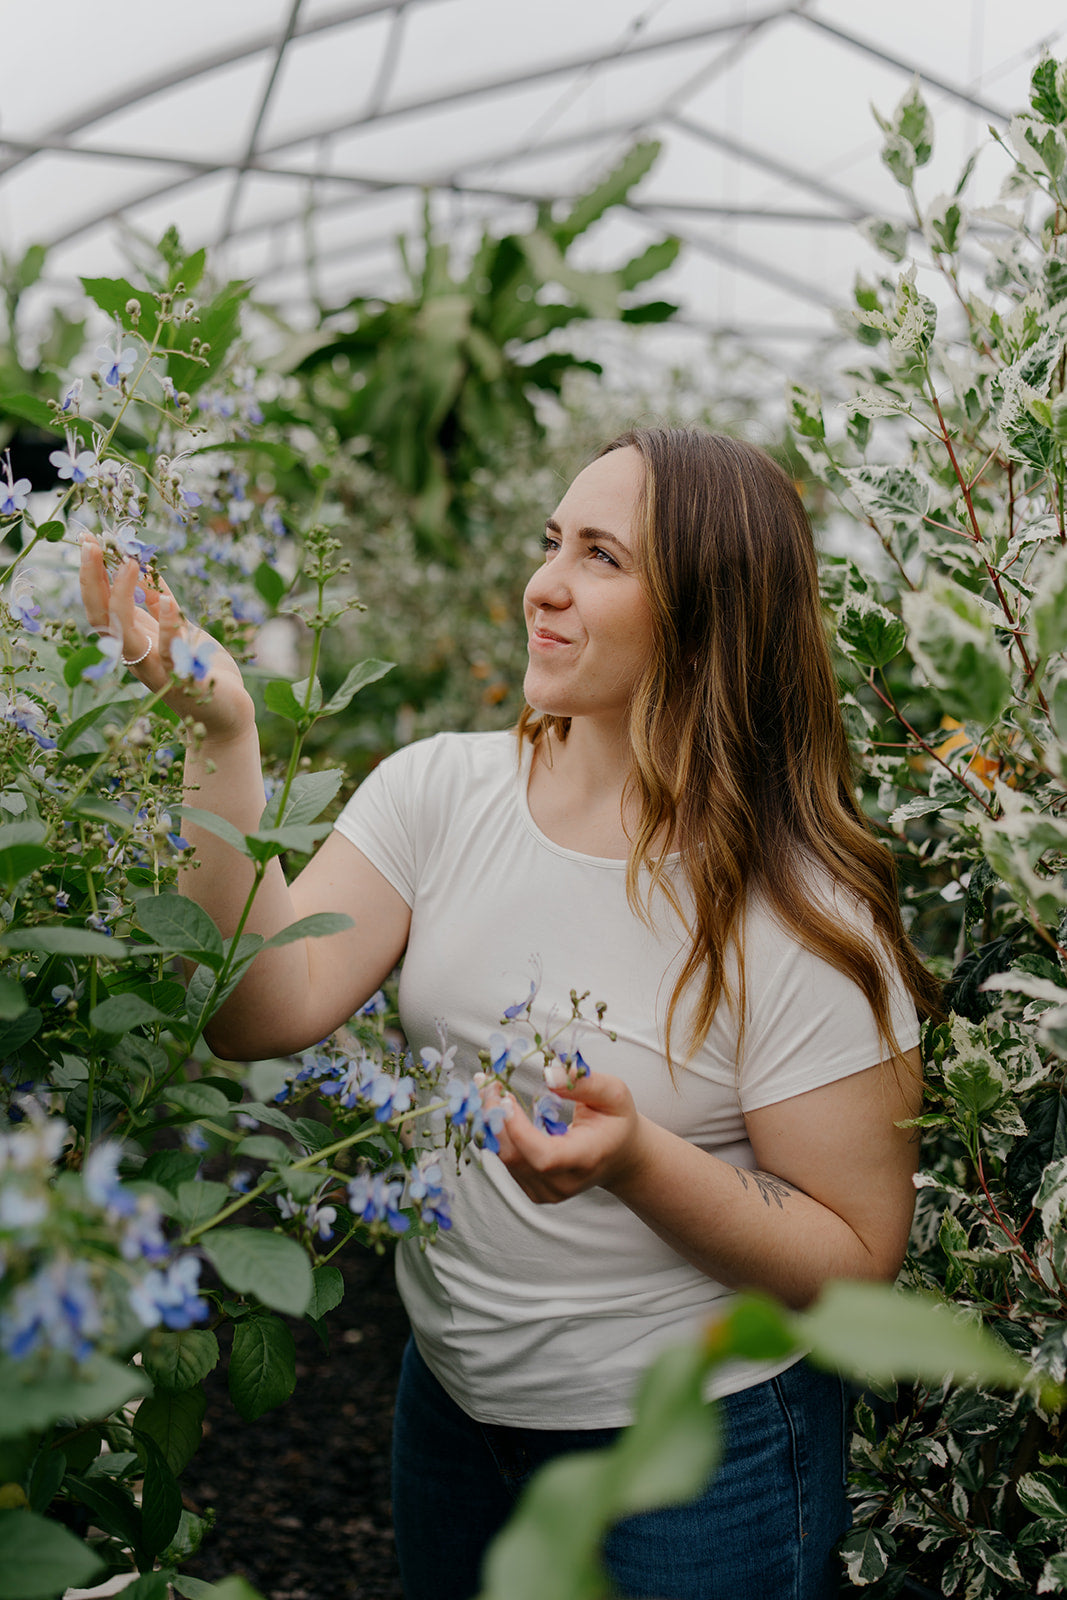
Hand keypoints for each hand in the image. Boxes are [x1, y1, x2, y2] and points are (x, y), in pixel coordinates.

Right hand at [79, 537, 254, 743]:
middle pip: (101, 619)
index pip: (99, 607)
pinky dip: (168, 626)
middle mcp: (137, 658)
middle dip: (93, 581)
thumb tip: (144, 570)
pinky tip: (168, 600)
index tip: (88, 541)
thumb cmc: (201, 670)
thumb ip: (158, 606)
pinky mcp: (185, 683)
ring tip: (128, 563)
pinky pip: (170, 653)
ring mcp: (158, 672)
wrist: (227, 715)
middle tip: (92, 544)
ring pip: (125, 637)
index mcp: (134, 643)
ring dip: (123, 599)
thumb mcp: (178, 629)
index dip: (90, 576)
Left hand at [485, 1069, 646, 1204]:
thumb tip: (548, 1074)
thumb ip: (583, 1082)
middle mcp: (564, 1182)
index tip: (504, 1097)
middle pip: (516, 1157)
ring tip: (488, 1089)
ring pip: (506, 1159)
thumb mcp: (613, 1094)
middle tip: (487, 1082)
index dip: (518, 1129)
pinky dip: (497, 1133)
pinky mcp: (534, 1188)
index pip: (544, 1157)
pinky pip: (506, 1161)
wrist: (621, 1157)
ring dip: (491, 1122)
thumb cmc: (616, 1122)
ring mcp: (547, 1191)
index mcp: (586, 1159)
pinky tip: (497, 1109)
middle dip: (495, 1117)